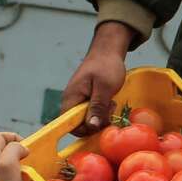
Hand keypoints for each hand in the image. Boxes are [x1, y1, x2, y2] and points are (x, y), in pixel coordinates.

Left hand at [0, 131, 30, 180]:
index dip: (16, 138)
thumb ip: (14, 149)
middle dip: (18, 154)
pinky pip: (8, 180)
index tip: (27, 149)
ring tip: (27, 177)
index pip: (1, 137)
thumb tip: (21, 148)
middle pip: (4, 151)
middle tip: (29, 163)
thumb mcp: (7, 164)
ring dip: (19, 168)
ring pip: (6, 166)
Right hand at [61, 21, 134, 135]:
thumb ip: (97, 107)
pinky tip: (109, 101)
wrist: (107, 51)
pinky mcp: (86, 99)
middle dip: (97, 122)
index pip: (70, 126)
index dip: (85, 129)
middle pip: (80, 125)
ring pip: (88, 120)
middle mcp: (71, 102)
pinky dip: (102, 111)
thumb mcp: (105, 88)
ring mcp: (78, 101)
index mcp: (71, 99)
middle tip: (109, 108)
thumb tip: (91, 126)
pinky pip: (92, 113)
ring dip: (101, 116)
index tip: (101, 120)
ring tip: (110, 102)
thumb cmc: (106, 65)